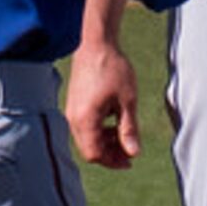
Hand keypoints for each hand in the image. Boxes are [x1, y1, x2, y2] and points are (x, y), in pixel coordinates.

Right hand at [67, 33, 142, 168]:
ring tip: (125, 134)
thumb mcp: (128, 100)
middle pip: (89, 150)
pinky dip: (100, 130)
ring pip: (87, 139)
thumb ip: (129, 129)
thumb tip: (134, 154)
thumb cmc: (113, 69)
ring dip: (106, 142)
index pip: (94, 154)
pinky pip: (85, 127)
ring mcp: (72, 112)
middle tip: (131, 150)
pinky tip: (115, 120)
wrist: (95, 44)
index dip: (113, 161)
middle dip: (110, 154)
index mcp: (85, 119)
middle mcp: (73, 118)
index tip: (131, 160)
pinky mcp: (75, 105)